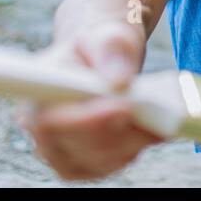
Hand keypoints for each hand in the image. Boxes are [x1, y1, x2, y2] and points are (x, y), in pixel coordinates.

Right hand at [17, 18, 165, 180]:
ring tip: (162, 118)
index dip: (87, 121)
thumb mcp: (108, 35)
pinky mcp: (83, 162)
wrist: (103, 56)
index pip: (52, 121)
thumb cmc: (101, 44)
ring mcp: (61, 150)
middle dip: (123, 132)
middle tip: (159, 113)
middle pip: (80, 147)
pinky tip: (153, 129)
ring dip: (134, 141)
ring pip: (99, 161)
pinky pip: (110, 165)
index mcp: (38, 94)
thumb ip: (112, 50)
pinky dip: (135, 148)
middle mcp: (42, 128)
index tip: (124, 108)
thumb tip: (120, 81)